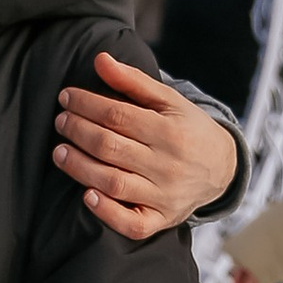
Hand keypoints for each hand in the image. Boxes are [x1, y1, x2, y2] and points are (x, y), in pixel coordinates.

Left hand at [55, 52, 240, 237]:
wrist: (222, 169)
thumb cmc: (187, 129)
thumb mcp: (169, 101)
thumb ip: (133, 81)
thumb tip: (100, 59)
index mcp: (170, 131)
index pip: (117, 116)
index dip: (86, 104)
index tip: (66, 97)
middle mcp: (167, 164)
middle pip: (110, 147)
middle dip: (78, 131)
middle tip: (61, 121)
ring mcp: (164, 195)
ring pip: (114, 183)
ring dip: (80, 168)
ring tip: (60, 153)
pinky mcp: (161, 219)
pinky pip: (131, 223)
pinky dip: (106, 212)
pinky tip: (87, 195)